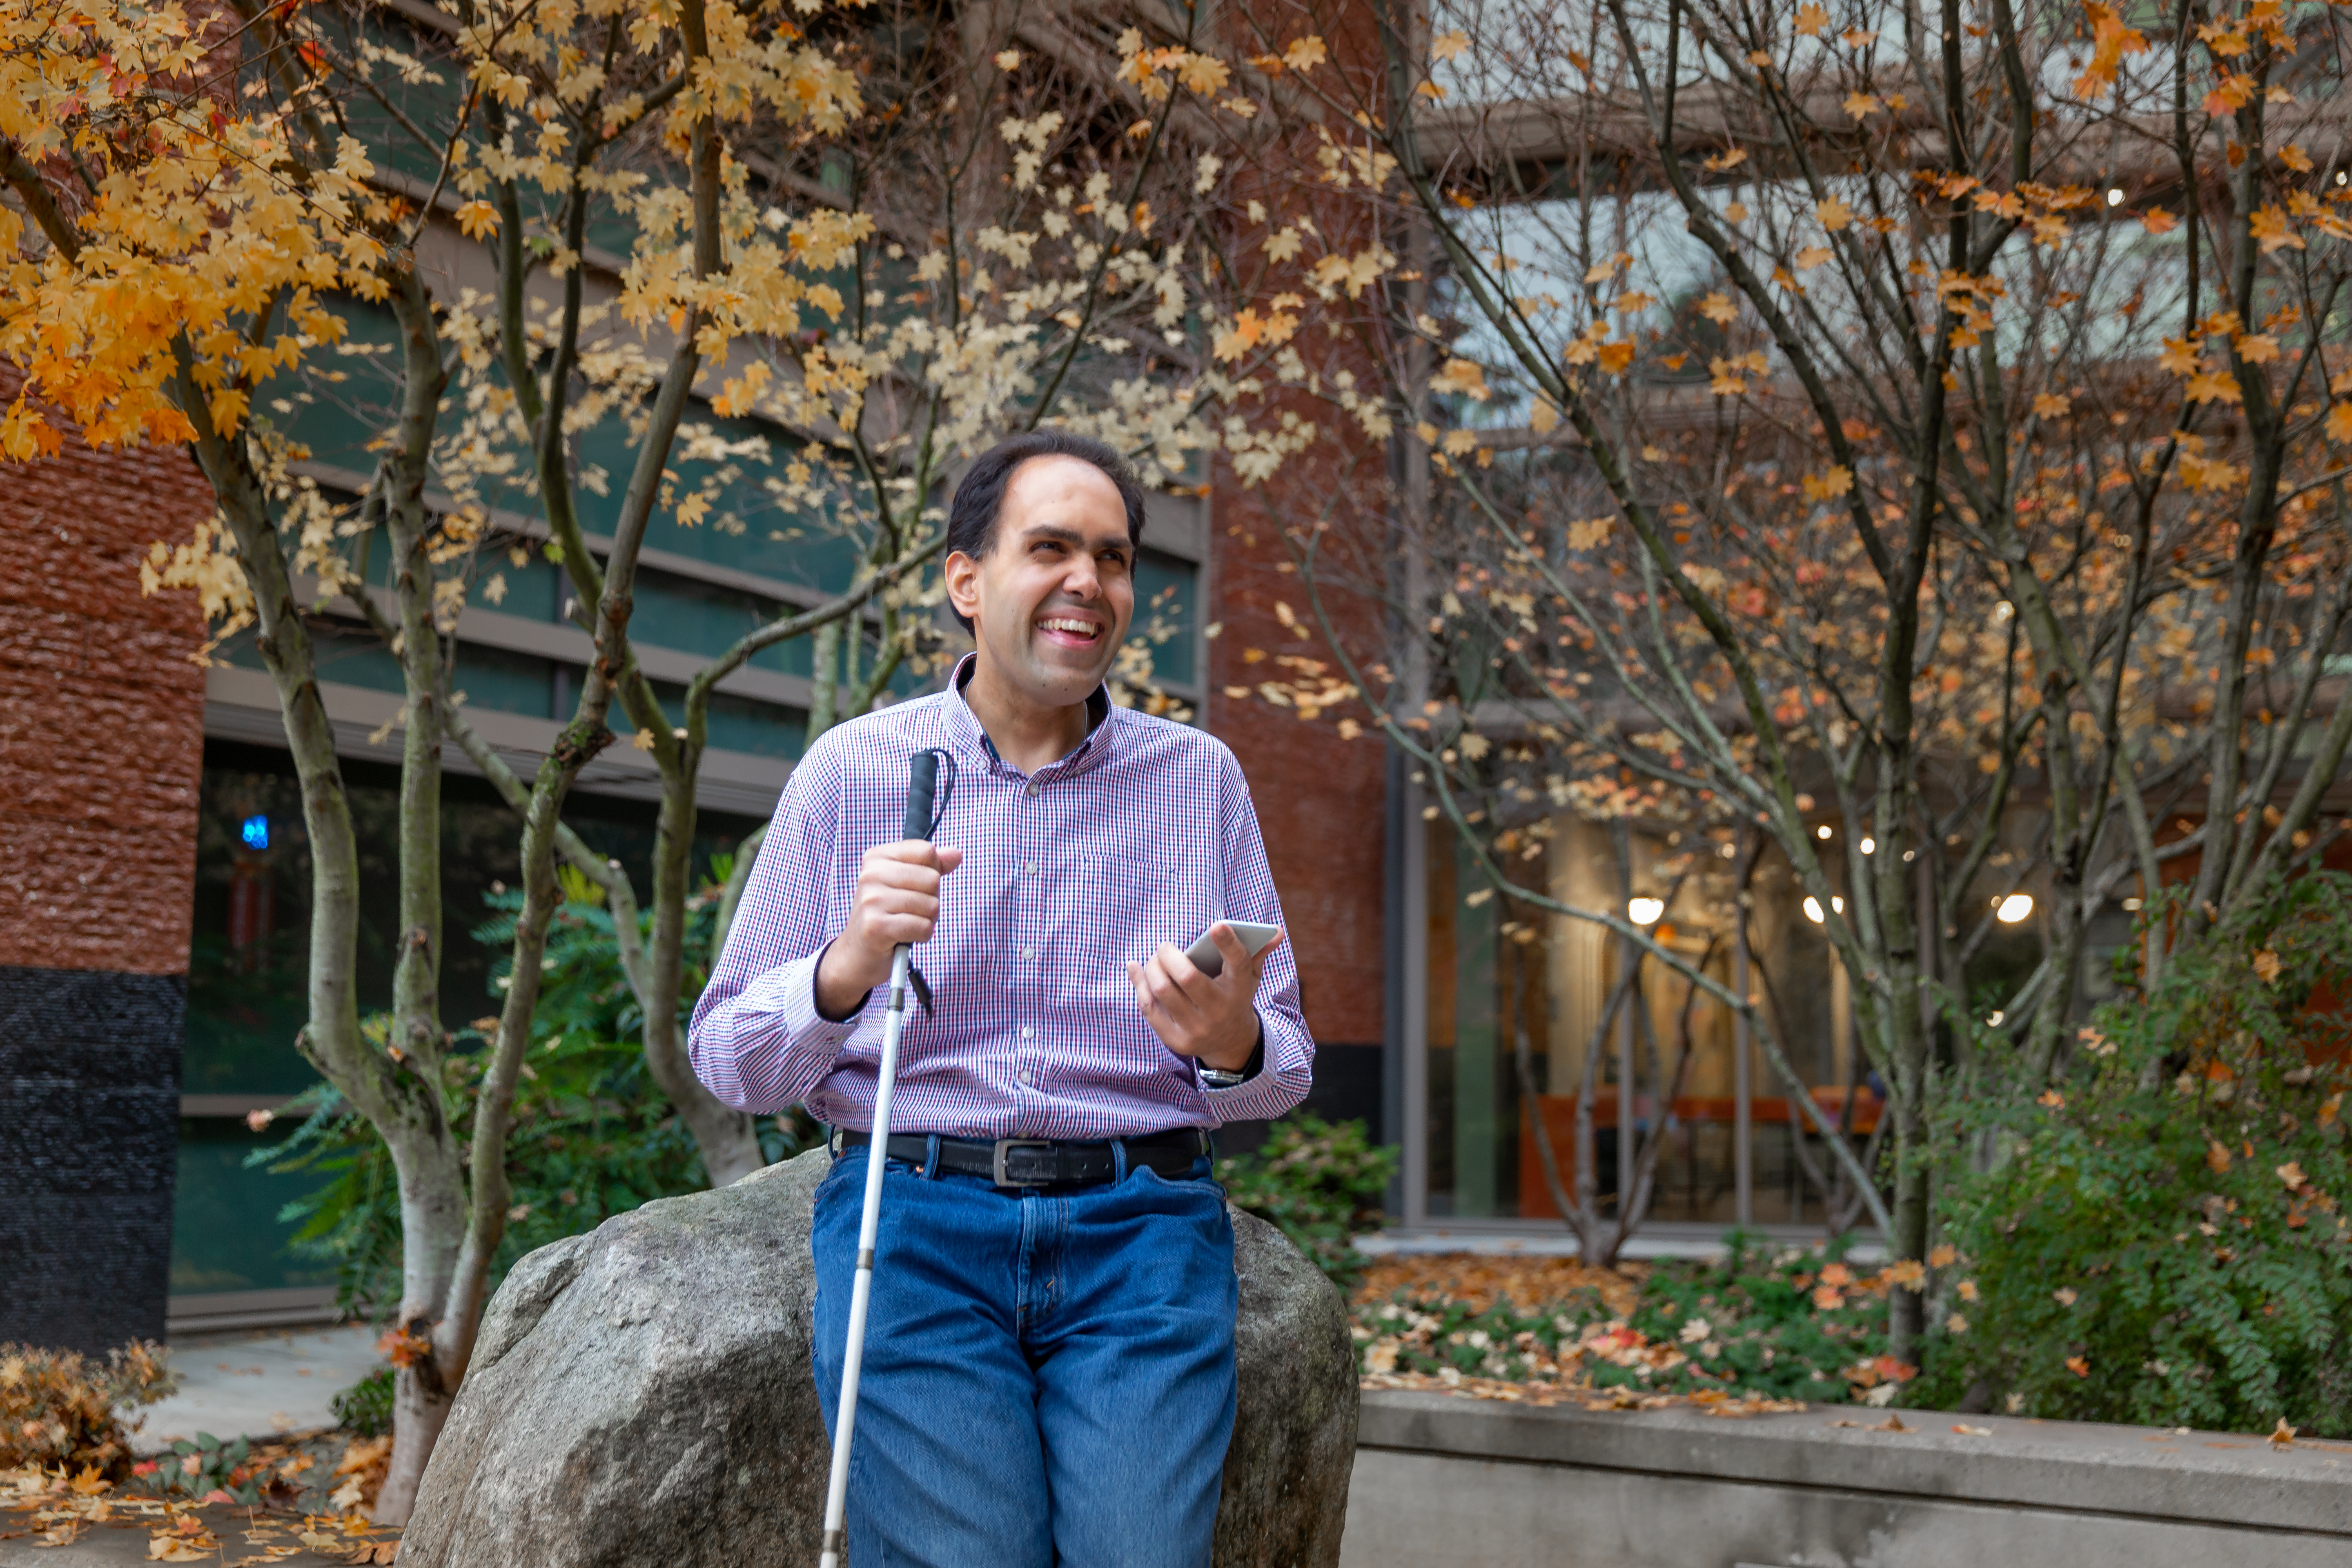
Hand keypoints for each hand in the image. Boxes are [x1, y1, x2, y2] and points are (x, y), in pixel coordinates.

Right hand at [814, 840, 964, 1019]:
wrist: (857, 953)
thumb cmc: (886, 915)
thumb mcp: (906, 884)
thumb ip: (932, 866)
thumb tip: (956, 854)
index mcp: (877, 857)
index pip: (926, 851)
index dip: (932, 872)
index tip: (914, 886)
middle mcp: (871, 874)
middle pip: (932, 879)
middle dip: (930, 900)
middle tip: (909, 911)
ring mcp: (872, 900)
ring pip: (931, 905)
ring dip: (926, 920)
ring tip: (906, 923)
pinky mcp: (876, 926)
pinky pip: (923, 927)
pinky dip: (921, 936)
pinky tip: (905, 936)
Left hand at [1127, 923, 1283, 1072]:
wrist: (1231, 1044)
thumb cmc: (1235, 997)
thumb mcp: (1250, 977)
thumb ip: (1257, 951)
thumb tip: (1276, 931)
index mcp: (1240, 988)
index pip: (1237, 964)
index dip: (1227, 943)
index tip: (1216, 925)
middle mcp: (1220, 1011)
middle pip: (1187, 977)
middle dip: (1168, 954)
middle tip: (1164, 947)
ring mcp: (1197, 1029)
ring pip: (1163, 991)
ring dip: (1152, 968)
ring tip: (1153, 960)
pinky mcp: (1177, 1041)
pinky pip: (1149, 1007)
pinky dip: (1139, 985)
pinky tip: (1136, 970)